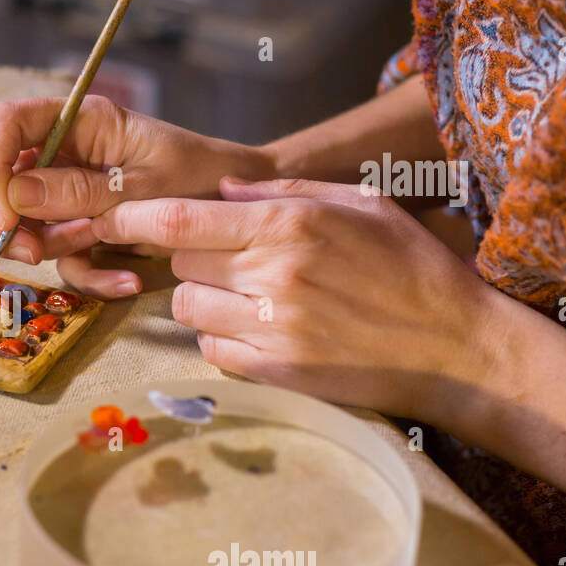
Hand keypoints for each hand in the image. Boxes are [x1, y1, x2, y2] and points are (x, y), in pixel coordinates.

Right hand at [0, 95, 273, 297]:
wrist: (235, 206)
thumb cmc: (199, 178)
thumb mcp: (143, 186)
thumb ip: (78, 191)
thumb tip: (14, 193)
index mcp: (74, 120)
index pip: (0, 125)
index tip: (7, 216)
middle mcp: (60, 150)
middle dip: (0, 219)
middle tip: (27, 252)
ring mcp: (64, 188)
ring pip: (16, 220)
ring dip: (47, 247)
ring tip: (97, 248)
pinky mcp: (77, 223)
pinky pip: (58, 252)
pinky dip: (87, 272)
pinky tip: (126, 280)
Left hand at [88, 177, 506, 420]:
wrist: (455, 347)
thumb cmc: (410, 266)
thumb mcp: (358, 205)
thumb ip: (283, 193)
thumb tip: (219, 192)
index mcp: (290, 227)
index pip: (180, 221)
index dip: (132, 218)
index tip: (110, 218)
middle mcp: (274, 277)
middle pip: (180, 264)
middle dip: (193, 258)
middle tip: (231, 260)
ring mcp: (273, 330)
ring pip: (190, 309)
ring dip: (206, 300)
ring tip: (249, 297)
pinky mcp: (277, 373)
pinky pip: (213, 351)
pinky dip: (222, 339)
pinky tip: (259, 330)